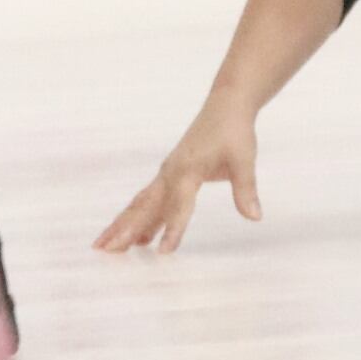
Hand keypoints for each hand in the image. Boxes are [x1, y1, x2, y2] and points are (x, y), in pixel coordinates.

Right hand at [95, 106, 263, 253]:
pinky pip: (149, 200)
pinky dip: (139, 218)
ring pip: (140, 204)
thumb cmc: (234, 131)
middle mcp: (171, 173)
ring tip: (105, 246)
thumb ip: (246, 189)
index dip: (172, 229)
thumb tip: (255, 217)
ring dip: (123, 224)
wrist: (225, 106)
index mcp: (187, 170)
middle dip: (125, 228)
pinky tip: (138, 239)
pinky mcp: (169, 175)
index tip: (163, 253)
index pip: (179, 205)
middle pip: (145, 205)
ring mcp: (167, 174)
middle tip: (107, 250)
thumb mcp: (244, 159)